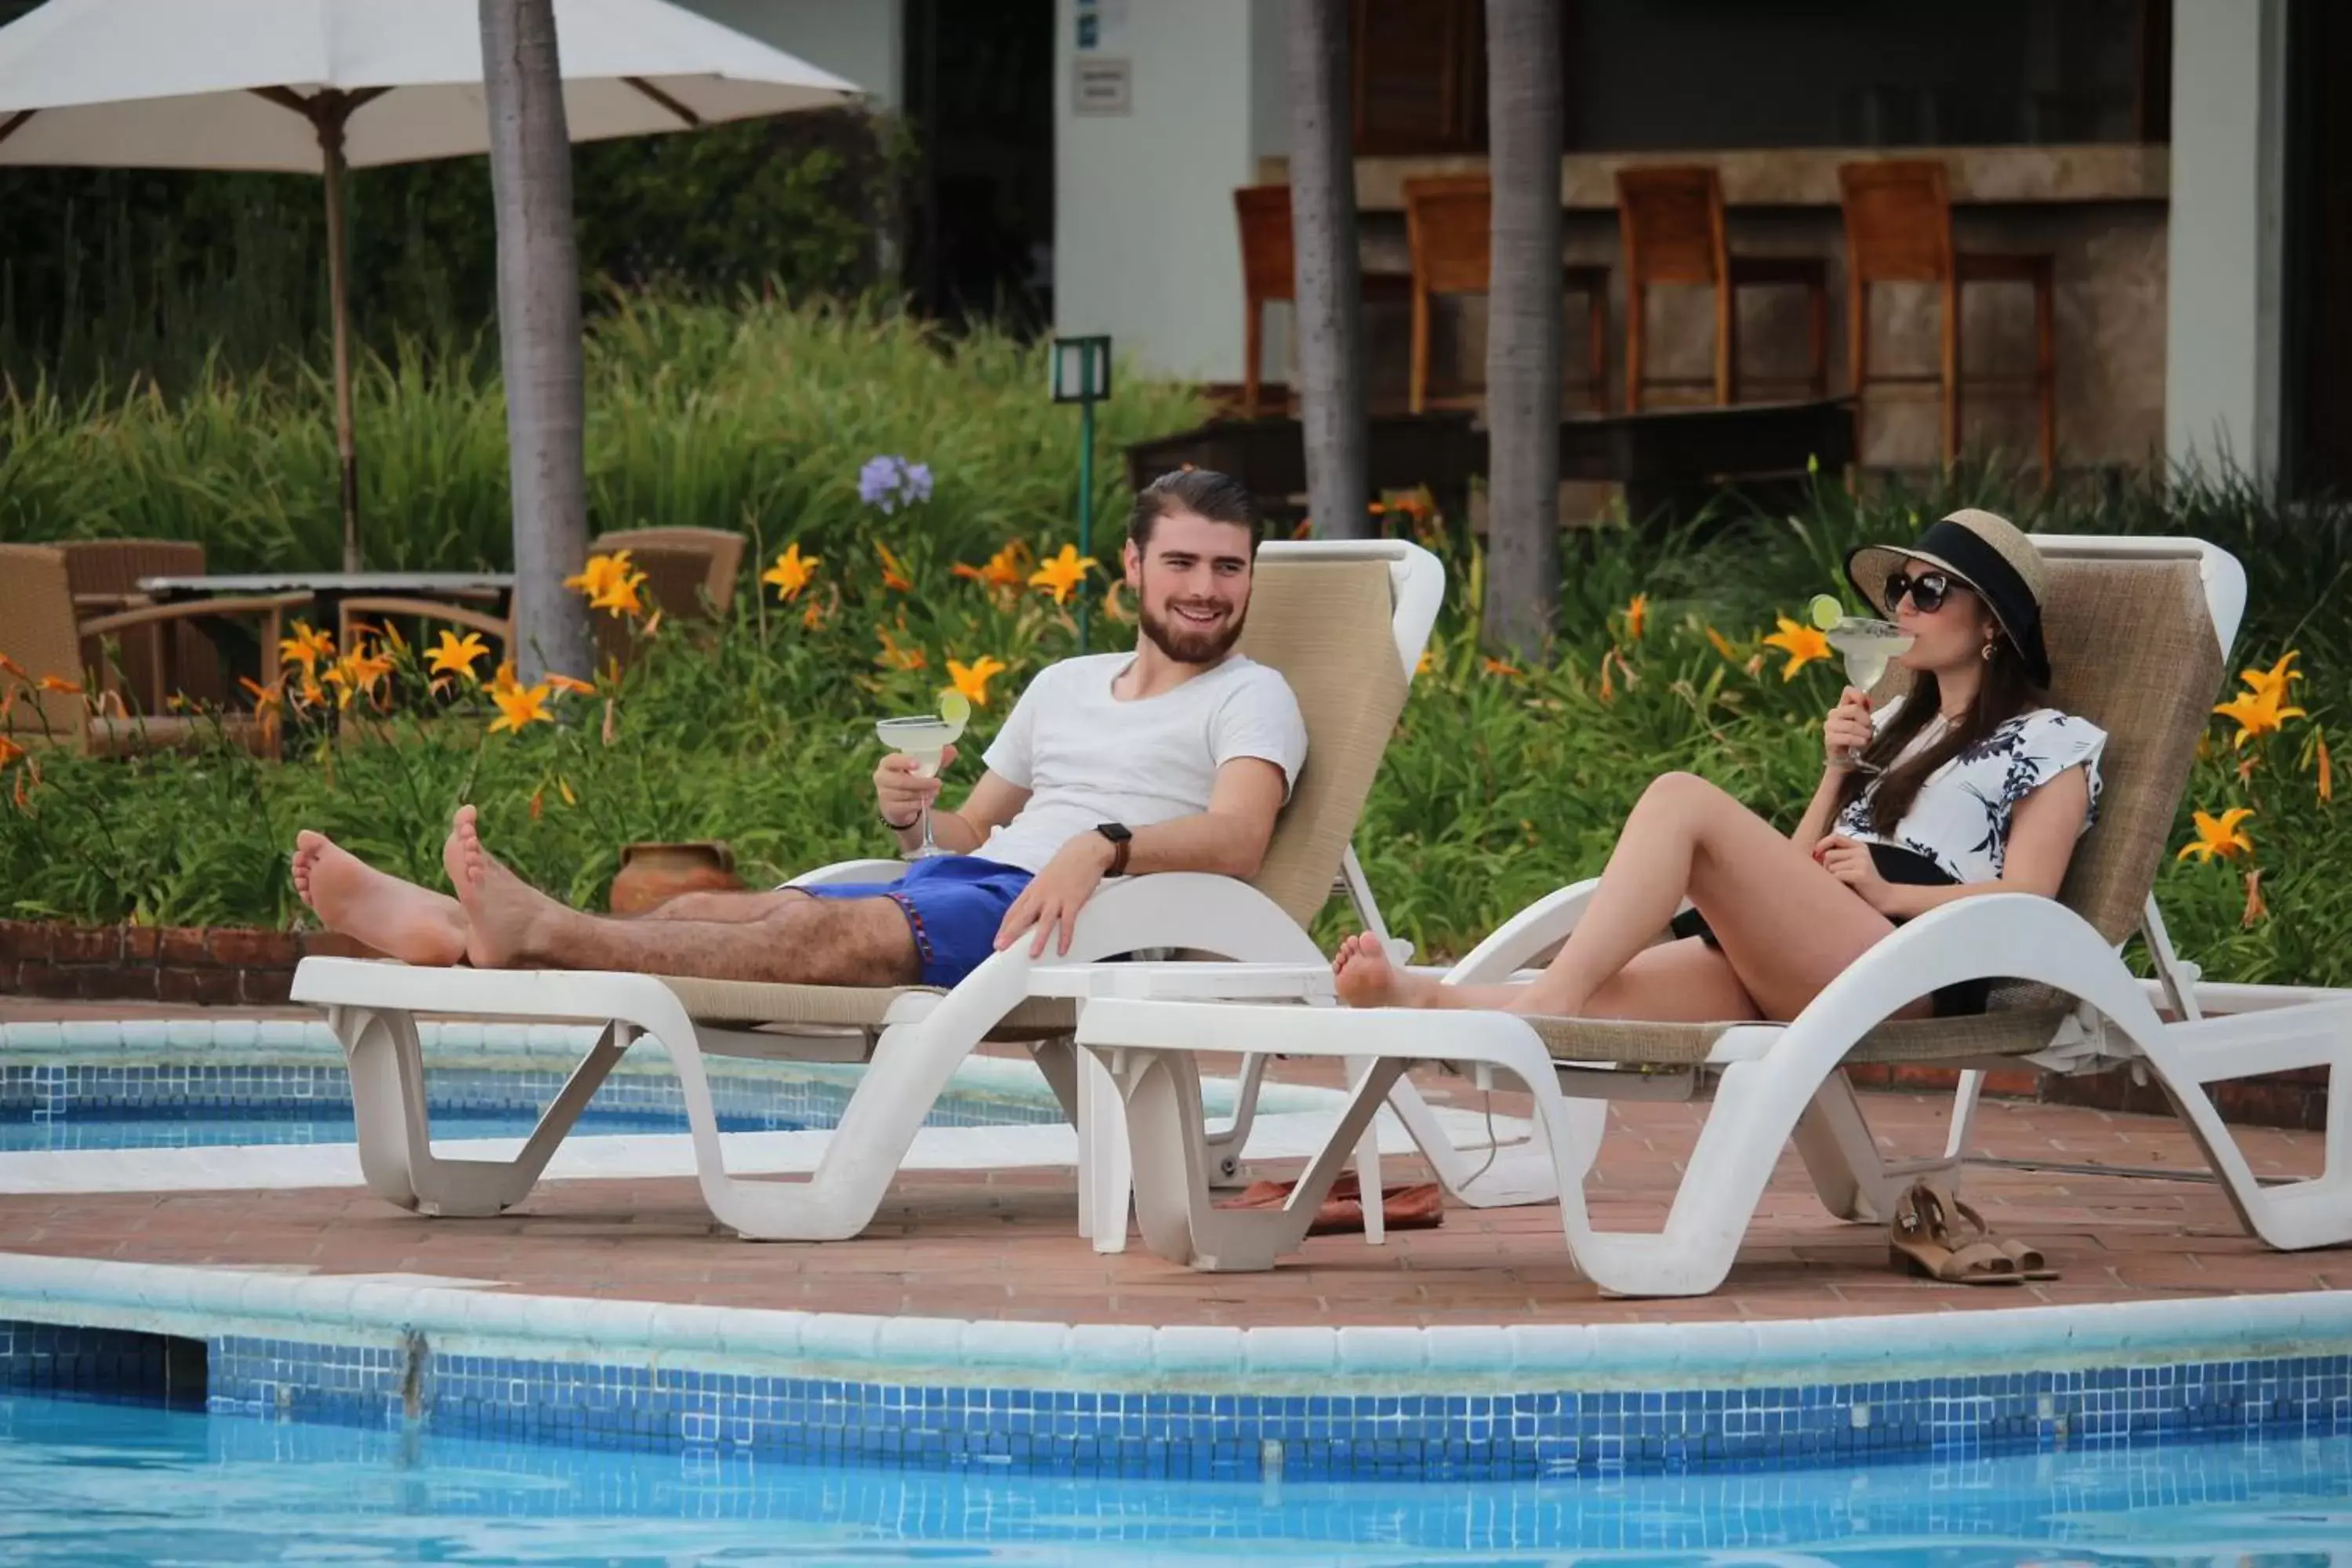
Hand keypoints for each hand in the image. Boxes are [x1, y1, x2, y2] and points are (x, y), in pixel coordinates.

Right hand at [874, 743, 954, 826]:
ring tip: (935, 791)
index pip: (892, 760)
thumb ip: (937, 758)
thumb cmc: (911, 778)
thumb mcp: (923, 767)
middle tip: (938, 782)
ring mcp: (883, 794)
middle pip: (901, 781)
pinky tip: (928, 801)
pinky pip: (906, 807)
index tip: (918, 764)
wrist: (899, 803)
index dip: (904, 761)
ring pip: (905, 795)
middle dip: (922, 783)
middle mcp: (882, 778)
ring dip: (923, 793)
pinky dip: (920, 804)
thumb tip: (952, 750)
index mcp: (887, 763)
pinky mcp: (889, 808)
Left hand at [994, 832, 1115, 956]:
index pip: (1014, 911)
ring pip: (1045, 922)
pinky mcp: (1073, 901)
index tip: (998, 939)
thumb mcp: (1045, 879)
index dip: (1005, 926)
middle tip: (1001, 947)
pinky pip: (1068, 923)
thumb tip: (1032, 912)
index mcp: (1033, 889)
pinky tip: (1062, 949)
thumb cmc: (1065, 865)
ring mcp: (1057, 898)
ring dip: (1038, 939)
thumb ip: (1038, 896)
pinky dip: (1065, 937)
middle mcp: (1041, 894)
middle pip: (1023, 916)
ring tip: (1033, 955)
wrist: (1085, 851)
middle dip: (1010, 933)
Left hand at [1814, 833, 1892, 912]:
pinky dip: (1837, 883)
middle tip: (1837, 877)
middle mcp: (1861, 851)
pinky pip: (1837, 876)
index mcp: (1859, 846)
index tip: (1816, 855)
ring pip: (1831, 867)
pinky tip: (1846, 887)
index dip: (1822, 844)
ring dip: (1832, 877)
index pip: (1835, 837)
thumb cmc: (1863, 883)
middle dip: (1826, 867)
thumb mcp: (1853, 864)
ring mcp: (1862, 862)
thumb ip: (1839, 855)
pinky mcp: (1861, 874)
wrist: (1885, 898)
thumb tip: (1815, 853)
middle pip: (1829, 855)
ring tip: (1845, 883)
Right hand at [1822, 687, 1872, 769]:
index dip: (1859, 695)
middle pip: (1853, 709)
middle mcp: (1833, 714)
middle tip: (1870, 729)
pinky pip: (1846, 737)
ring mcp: (1829, 726)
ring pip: (1851, 725)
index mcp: (1843, 706)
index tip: (1867, 705)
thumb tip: (1868, 698)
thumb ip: (1865, 708)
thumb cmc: (1855, 737)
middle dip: (1865, 719)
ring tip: (1868, 738)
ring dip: (1863, 732)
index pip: (1848, 691)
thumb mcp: (1863, 721)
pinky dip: (1856, 740)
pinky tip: (1862, 743)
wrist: (1845, 759)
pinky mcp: (1829, 739)